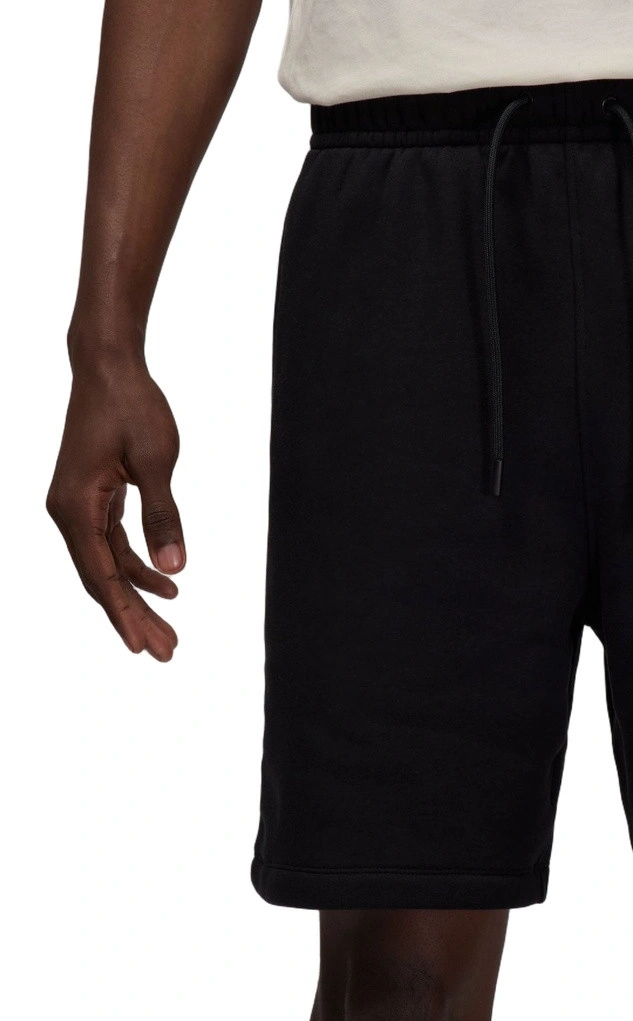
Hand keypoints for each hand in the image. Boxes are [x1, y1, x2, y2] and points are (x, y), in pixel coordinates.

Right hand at [47, 355, 184, 660]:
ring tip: (170, 631)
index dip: (124, 615)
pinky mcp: (93, 499)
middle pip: (102, 580)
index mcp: (75, 508)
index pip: (101, 576)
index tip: (143, 647)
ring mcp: (78, 507)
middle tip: (165, 653)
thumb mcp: (157, 463)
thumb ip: (164, 518)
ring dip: (139, 597)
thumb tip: (174, 568)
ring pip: (108, 566)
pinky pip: (113, 546)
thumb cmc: (133, 408)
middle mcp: (68, 512)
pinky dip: (137, 567)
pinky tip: (168, 585)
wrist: (110, 368)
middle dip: (135, 618)